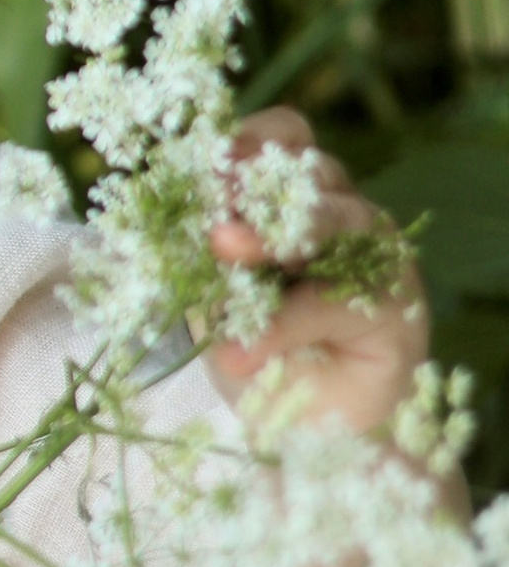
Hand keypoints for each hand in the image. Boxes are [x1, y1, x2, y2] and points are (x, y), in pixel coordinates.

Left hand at [204, 106, 428, 441]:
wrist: (308, 426)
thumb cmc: (258, 347)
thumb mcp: (214, 294)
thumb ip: (202, 257)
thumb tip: (169, 226)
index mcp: (299, 196)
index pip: (285, 139)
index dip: (248, 140)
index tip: (203, 160)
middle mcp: (345, 215)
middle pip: (312, 175)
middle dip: (255, 187)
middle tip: (209, 210)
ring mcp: (379, 258)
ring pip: (340, 221)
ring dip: (276, 236)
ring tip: (225, 251)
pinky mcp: (396, 312)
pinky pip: (338, 304)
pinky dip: (283, 325)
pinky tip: (237, 352)